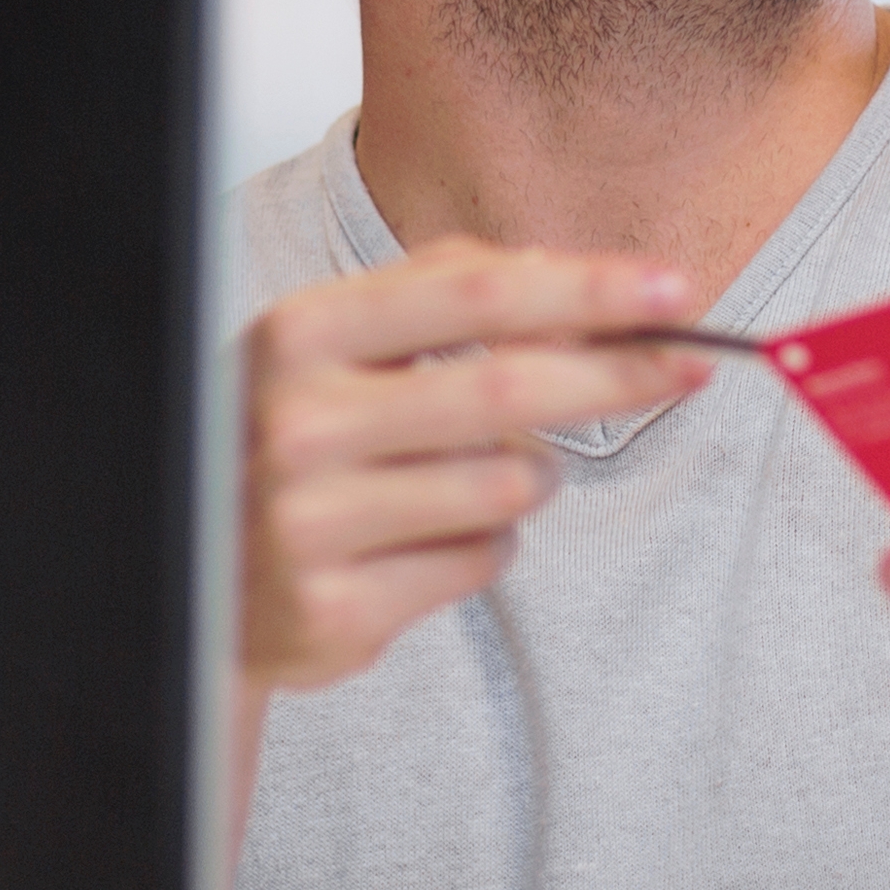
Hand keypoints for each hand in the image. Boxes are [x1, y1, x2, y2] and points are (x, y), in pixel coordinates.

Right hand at [239, 243, 714, 691]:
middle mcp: (298, 423)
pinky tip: (425, 541)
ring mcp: (310, 524)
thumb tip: (585, 280)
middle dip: (616, 374)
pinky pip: (481, 561)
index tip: (672, 287)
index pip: (475, 294)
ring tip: (478, 478)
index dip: (585, 289)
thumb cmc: (297, 438)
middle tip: (688, 366)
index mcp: (303, 333)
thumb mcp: (341, 341)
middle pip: (508, 389)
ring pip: (508, 487)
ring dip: (532, 478)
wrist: (202, 572)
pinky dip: (486, 545)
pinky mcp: (336, 610)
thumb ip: (448, 292)